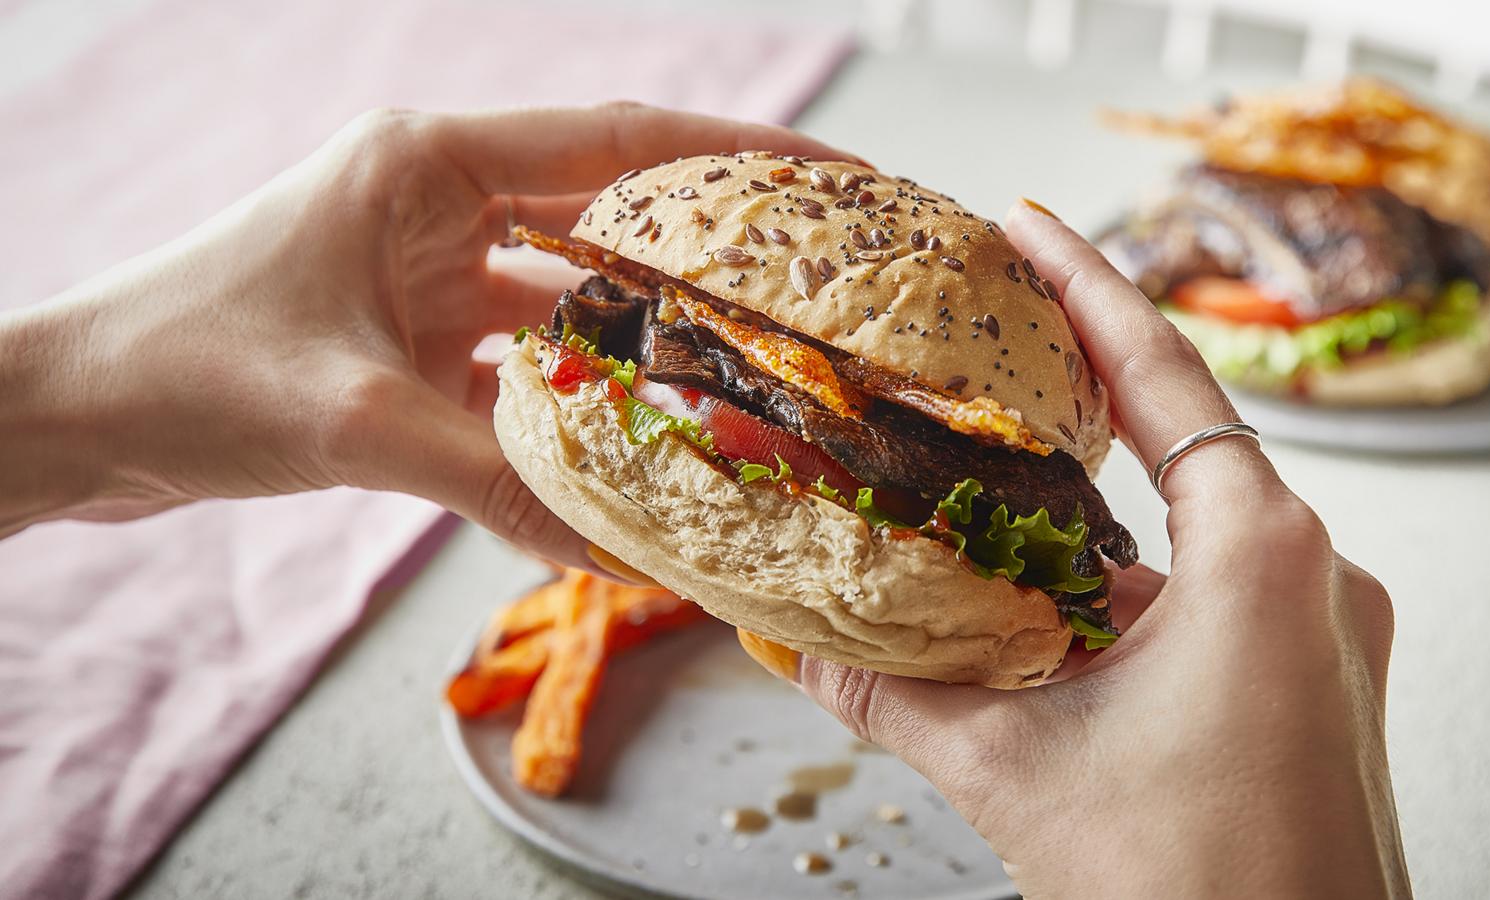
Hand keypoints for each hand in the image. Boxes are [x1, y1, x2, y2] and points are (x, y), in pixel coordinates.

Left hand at [0, 103, 852, 570]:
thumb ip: (497, 480)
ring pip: (568, 305)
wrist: (67, 417)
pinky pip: (516, 368)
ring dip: (637, 352)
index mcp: (427, 165)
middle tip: (811, 302)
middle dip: (705, 264)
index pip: (616, 143)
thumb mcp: (357, 422)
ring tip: (737, 394)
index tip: (834, 181)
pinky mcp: (403, 336)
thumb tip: (625, 551)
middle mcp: (435, 201)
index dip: (734, 158)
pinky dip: (566, 411)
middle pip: (607, 221)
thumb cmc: (182, 372)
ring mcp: (421, 270)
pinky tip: (623, 457)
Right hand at [782, 202, 1405, 896]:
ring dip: (1095, 519)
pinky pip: (1217, 597)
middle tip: (987, 341)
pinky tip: (1051, 612)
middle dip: (1078, 401)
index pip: (1162, 378)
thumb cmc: (1190, 893)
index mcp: (1261, 556)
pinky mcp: (1317, 682)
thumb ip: (896, 696)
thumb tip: (785, 643)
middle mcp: (1315, 575)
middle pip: (1179, 444)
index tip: (1025, 224)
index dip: (1086, 288)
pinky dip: (1133, 592)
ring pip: (1192, 534)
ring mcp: (1326, 631)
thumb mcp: (1017, 775)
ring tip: (990, 490)